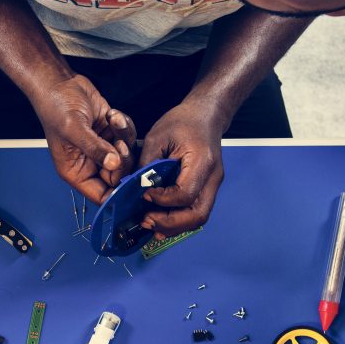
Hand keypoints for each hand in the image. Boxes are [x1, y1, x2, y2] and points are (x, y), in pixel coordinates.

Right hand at [33, 75, 134, 202]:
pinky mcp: (110, 133)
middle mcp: (89, 163)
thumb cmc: (55, 107)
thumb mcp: (73, 129)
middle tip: (119, 144)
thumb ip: (94, 148)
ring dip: (124, 137)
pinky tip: (111, 114)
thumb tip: (114, 163)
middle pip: (118, 176)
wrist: (59, 82)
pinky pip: (128, 137)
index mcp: (76, 171)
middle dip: (124, 160)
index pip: (102, 195)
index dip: (117, 191)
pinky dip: (124, 125)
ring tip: (112, 120)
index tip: (129, 179)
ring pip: (126, 155)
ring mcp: (102, 148)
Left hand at [137, 102, 224, 237]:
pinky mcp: (207, 189)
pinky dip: (179, 221)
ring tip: (151, 225)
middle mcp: (212, 177)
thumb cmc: (183, 122)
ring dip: (175, 226)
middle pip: (197, 214)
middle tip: (147, 221)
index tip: (145, 195)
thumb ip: (146, 163)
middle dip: (170, 223)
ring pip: (199, 218)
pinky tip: (161, 222)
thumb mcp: (157, 136)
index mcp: (202, 161)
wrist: (205, 116)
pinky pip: (196, 212)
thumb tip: (131, 187)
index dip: (163, 200)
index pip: (186, 193)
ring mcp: (213, 185)